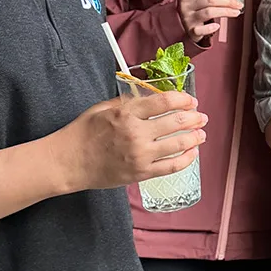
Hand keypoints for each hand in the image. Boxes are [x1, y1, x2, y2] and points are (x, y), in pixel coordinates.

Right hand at [52, 91, 206, 191]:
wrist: (69, 162)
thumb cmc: (82, 133)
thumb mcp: (102, 108)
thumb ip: (128, 102)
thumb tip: (151, 97)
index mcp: (127, 114)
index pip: (164, 102)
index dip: (183, 100)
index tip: (191, 100)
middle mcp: (136, 134)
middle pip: (176, 122)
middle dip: (194, 118)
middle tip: (202, 117)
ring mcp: (140, 156)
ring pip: (178, 145)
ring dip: (195, 138)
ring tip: (201, 134)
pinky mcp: (141, 174)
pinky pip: (171, 167)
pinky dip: (186, 159)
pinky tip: (193, 153)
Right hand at [178, 0, 241, 39]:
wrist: (176, 24)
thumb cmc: (192, 9)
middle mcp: (186, 5)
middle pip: (210, 0)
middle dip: (227, 1)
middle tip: (239, 4)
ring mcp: (187, 18)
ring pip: (209, 12)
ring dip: (225, 12)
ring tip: (235, 12)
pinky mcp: (190, 31)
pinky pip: (201, 30)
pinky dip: (210, 28)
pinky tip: (218, 26)